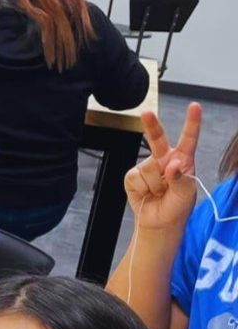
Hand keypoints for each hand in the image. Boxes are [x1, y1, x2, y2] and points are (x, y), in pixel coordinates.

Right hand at [123, 103, 200, 229]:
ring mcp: (147, 167)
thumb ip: (181, 179)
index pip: (188, 139)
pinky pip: (135, 178)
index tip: (194, 106)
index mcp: (183, 160)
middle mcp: (164, 159)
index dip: (192, 122)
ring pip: (147, 167)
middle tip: (146, 114)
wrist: (159, 222)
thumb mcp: (186, 194)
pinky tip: (147, 194)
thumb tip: (172, 165)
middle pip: (156, 138)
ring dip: (154, 184)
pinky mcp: (133, 177)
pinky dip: (142, 188)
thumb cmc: (178, 206)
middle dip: (151, 125)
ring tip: (159, 193)